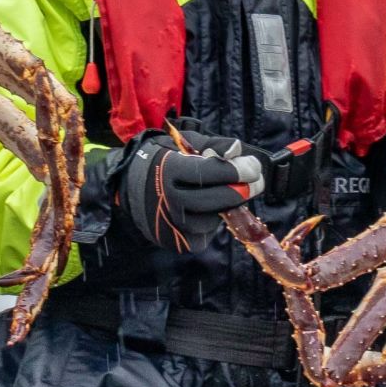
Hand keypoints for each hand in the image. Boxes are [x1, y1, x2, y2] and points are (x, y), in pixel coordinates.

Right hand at [102, 122, 261, 252]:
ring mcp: (172, 224)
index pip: (210, 172)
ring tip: (223, 193)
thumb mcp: (181, 144)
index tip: (254, 167)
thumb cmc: (160, 161)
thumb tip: (236, 150)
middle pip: (218, 200)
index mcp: (169, 170)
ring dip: (226, 206)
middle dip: (244, 191)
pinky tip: (206, 209)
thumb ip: (212, 145)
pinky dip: (212, 221)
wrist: (127, 189)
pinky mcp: (176, 242)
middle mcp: (169, 199)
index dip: (237, 171)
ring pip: (214, 219)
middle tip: (257, 182)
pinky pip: (205, 234)